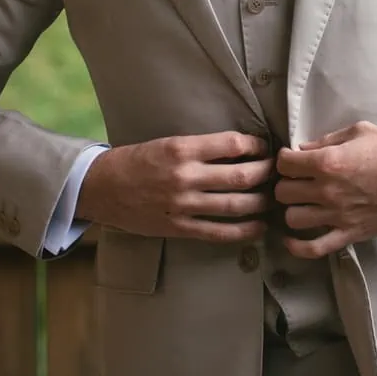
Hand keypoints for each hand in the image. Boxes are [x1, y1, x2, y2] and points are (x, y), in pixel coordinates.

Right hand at [75, 131, 273, 241]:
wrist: (101, 188)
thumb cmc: (135, 161)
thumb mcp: (167, 143)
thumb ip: (200, 148)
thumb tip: (239, 150)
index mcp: (182, 148)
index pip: (233, 145)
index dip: (257, 147)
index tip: (264, 149)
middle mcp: (185, 176)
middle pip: (242, 176)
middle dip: (266, 175)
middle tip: (276, 174)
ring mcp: (183, 205)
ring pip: (236, 205)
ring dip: (261, 203)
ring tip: (272, 200)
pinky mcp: (178, 227)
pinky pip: (218, 232)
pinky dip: (243, 231)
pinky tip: (258, 227)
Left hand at [274, 121, 376, 258]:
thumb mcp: (359, 131)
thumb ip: (327, 140)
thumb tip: (303, 150)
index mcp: (327, 162)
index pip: (285, 163)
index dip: (285, 159)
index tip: (292, 160)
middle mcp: (327, 190)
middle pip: (283, 192)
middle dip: (287, 183)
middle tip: (299, 181)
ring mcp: (337, 215)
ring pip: (292, 219)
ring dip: (294, 210)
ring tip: (303, 204)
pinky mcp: (349, 234)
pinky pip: (314, 248)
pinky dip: (298, 247)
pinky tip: (291, 240)